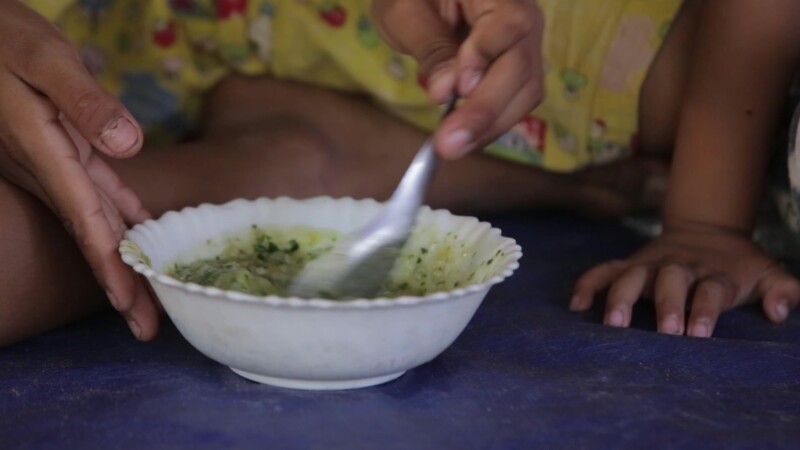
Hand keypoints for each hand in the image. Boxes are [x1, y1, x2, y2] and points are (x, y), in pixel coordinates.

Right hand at [0, 1, 157, 338]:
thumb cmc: (5, 39)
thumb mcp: (45, 59)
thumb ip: (85, 101)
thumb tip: (128, 145)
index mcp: (48, 155)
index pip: (86, 224)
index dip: (110, 268)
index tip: (128, 307)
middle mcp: (51, 170)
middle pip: (95, 237)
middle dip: (121, 284)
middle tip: (146, 329)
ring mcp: (55, 163)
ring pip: (99, 220)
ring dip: (124, 258)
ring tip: (148, 298)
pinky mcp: (62, 149)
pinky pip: (98, 190)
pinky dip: (123, 213)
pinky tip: (144, 231)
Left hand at [372, 0, 543, 157]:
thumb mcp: (405, 14)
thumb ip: (431, 48)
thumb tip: (446, 93)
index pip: (509, 23)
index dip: (487, 58)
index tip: (458, 88)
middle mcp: (523, 13)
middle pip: (522, 65)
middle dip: (486, 109)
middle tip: (449, 143)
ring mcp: (525, 42)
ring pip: (526, 89)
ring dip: (490, 124)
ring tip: (452, 145)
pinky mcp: (519, 67)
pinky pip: (516, 99)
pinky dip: (491, 122)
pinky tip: (463, 137)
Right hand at [571, 223, 799, 336]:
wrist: (708, 230)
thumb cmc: (739, 266)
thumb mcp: (768, 272)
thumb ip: (783, 290)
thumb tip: (778, 312)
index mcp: (714, 273)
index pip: (710, 290)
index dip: (704, 309)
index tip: (698, 334)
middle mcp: (678, 266)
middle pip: (670, 280)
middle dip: (666, 305)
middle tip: (664, 332)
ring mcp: (650, 264)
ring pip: (631, 275)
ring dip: (621, 297)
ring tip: (613, 323)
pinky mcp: (629, 264)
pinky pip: (603, 270)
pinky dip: (587, 284)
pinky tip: (576, 306)